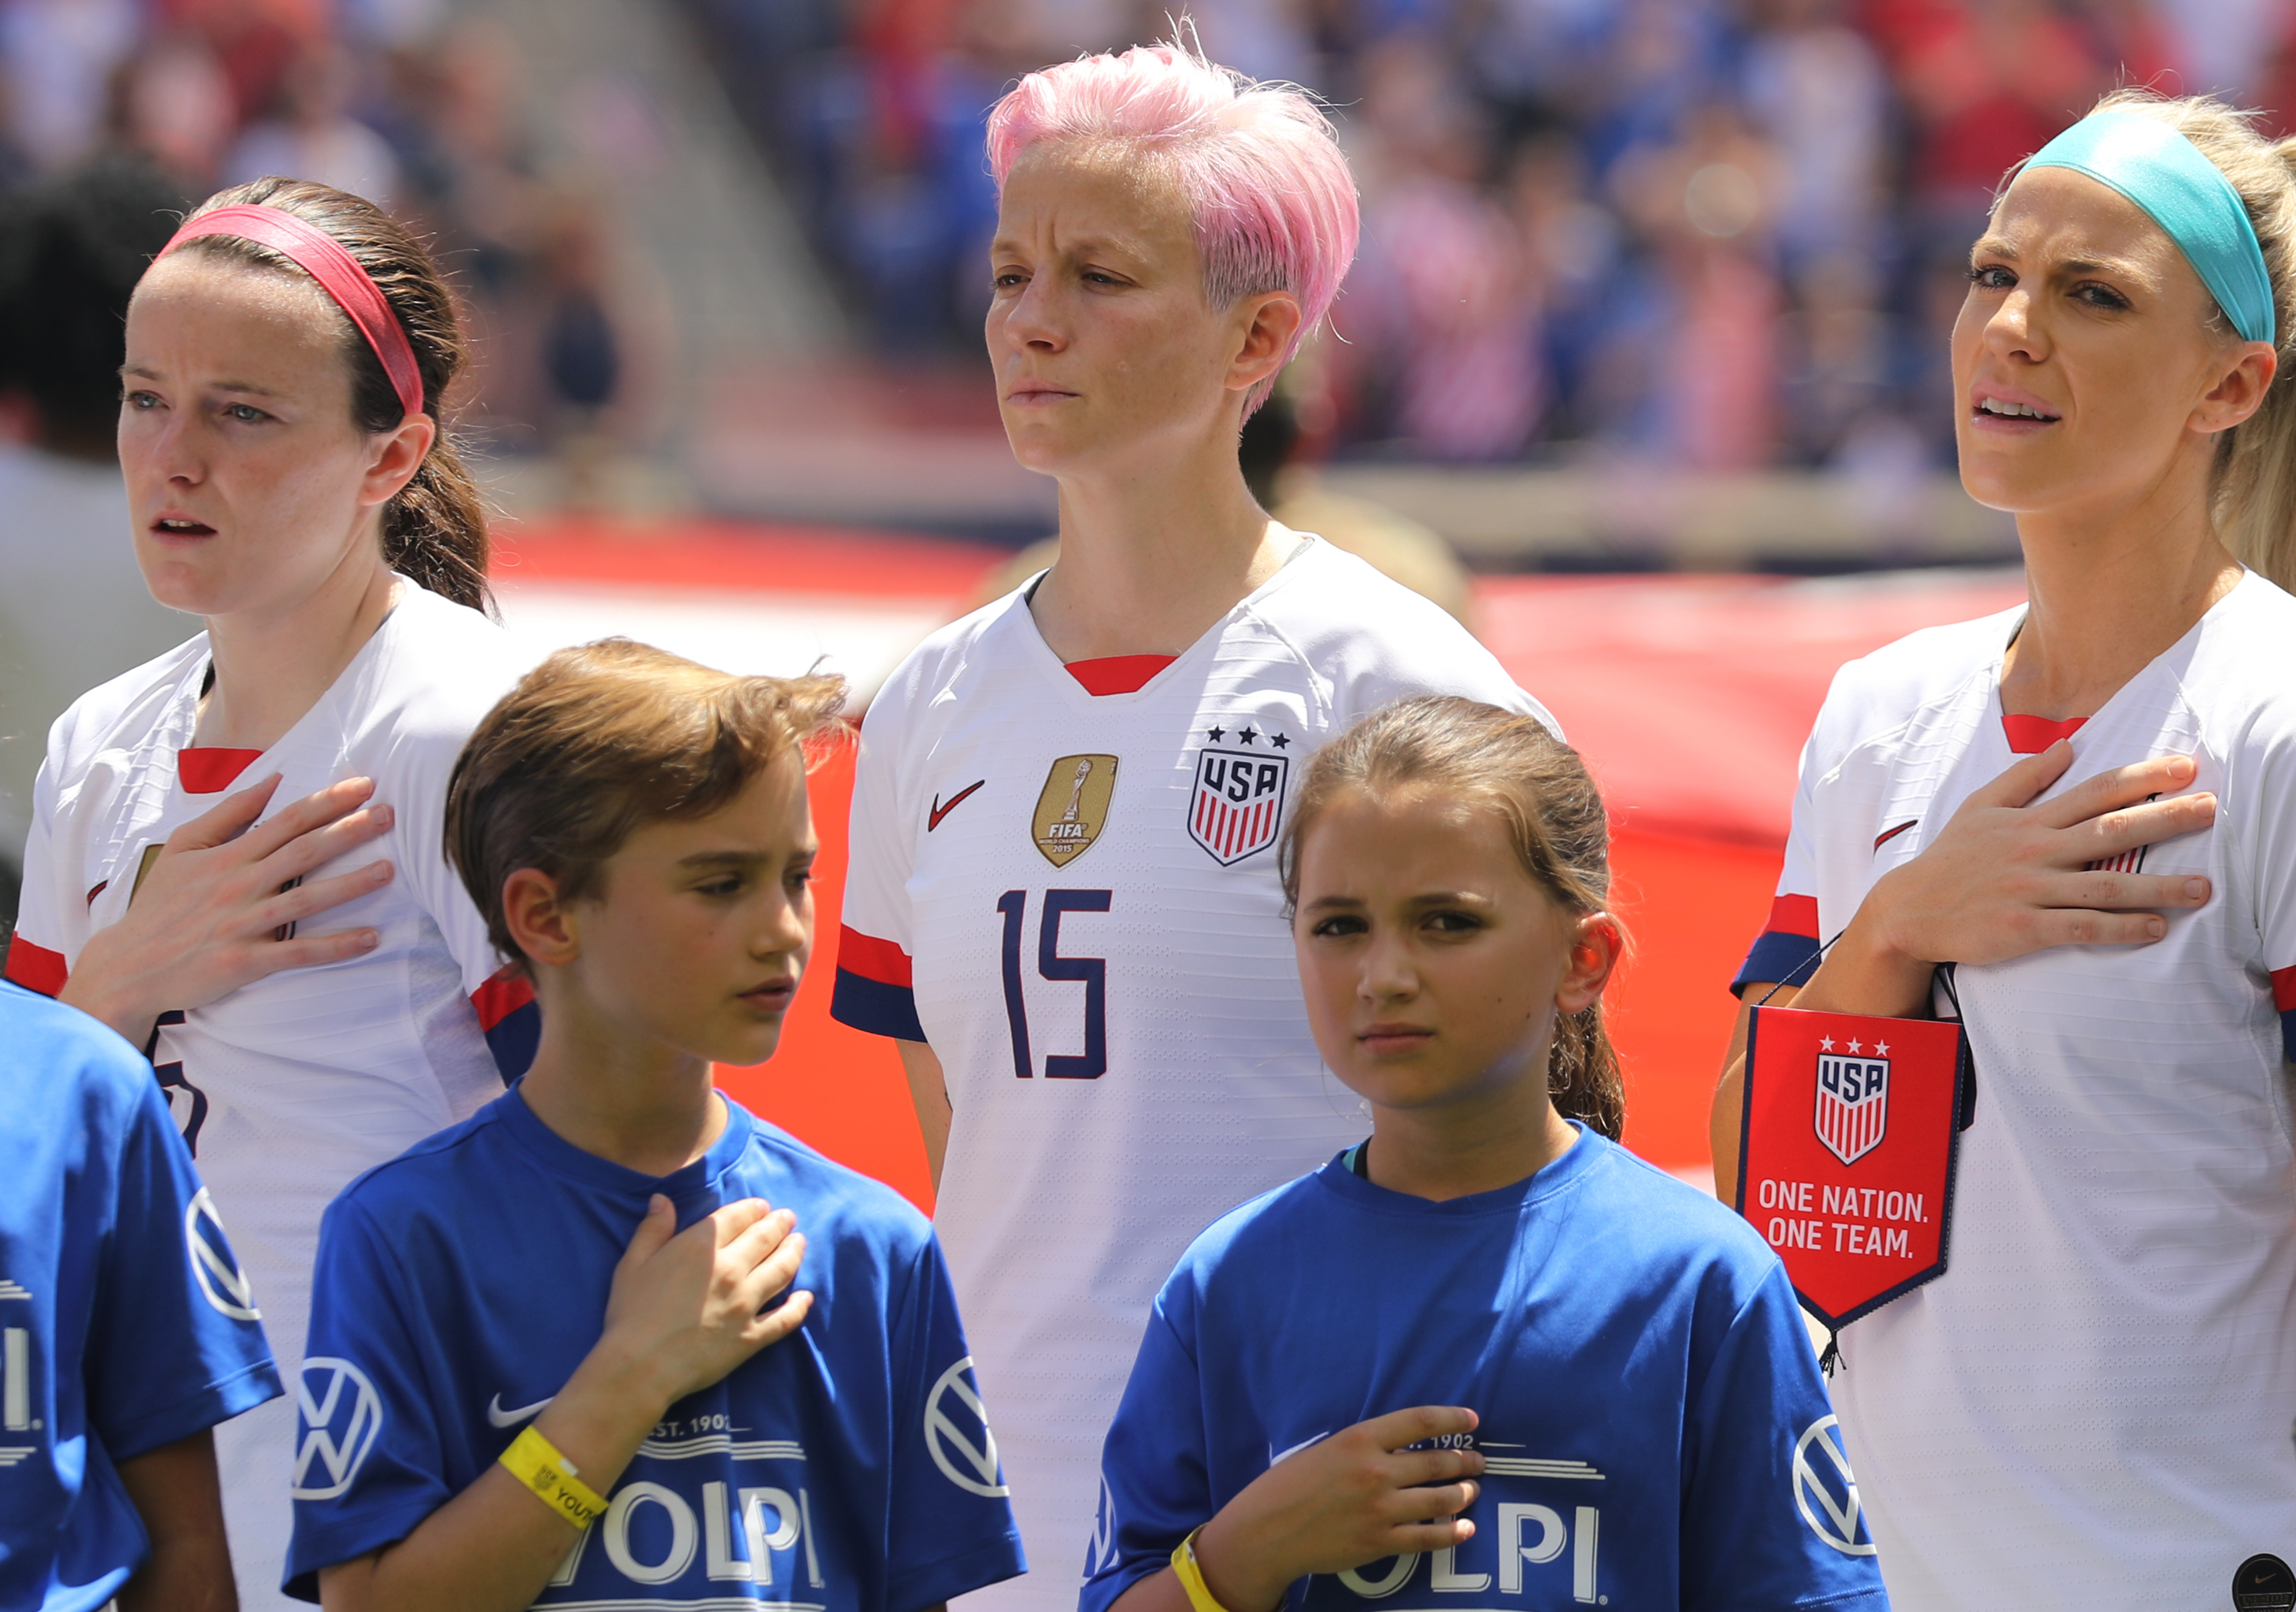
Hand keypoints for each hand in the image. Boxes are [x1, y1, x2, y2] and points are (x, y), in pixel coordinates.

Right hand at [61, 774, 396, 1045]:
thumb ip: (228, 813)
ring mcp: (242, 925)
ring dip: (351, 884)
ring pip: (305, 900)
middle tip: (392, 815)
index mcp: (227, 856)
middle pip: (303, 852)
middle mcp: (238, 886)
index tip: (365, 786)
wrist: (127, 965)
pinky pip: (298, 953)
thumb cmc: (160, 905)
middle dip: (350, 830)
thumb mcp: (182, 847)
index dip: (328, 801)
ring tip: (389, 870)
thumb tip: (272, 778)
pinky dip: (335, 946)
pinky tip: (371, 937)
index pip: (287, 821)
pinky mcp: (243, 962)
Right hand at [599, 1195, 811, 1410]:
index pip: (738, 1217)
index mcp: (702, 1247)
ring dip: (794, 1252)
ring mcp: (746, 1304)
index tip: (761, 1207)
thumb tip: (663, 1199)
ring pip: (782, 1270)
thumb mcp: (633, 1263)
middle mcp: (731, 1270)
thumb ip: (653, 1228)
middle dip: (780, 1224)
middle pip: (765, 1238)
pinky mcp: (752, 1337)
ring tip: (800, 1242)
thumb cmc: (631, 1314)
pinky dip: (799, 1306)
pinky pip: (785, 1319)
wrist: (640, 1365)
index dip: (753, 1208)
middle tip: (789, 1217)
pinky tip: (807, 1297)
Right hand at [1193, 1407, 1482, 1611]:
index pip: (1419, 1421)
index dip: (1451, 1418)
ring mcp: (1380, 1509)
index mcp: (1359, 1440)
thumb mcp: (1326, 1450)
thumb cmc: (1289, 1485)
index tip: (1471, 1418)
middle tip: (1478, 1461)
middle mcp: (1375, 1471)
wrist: (1267, 1531)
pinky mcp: (1380, 1542)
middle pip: (1437, 1462)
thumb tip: (1403, 1448)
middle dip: (1465, 1461)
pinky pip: (1428, 1538)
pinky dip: (1452, 1533)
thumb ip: (1365, 1447)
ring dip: (1463, 1494)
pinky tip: (1465, 1528)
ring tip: (1472, 1490)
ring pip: (1440, 1499)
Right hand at [1851, 744, 2213, 995]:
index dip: (2142, 778)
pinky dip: (2120, 928)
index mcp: (2028, 821)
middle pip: (2109, 830)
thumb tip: (2067, 745)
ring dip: (2157, 886)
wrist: (1907, 910)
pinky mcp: (2023, 928)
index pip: (2094, 791)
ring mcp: (2029, 890)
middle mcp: (2034, 851)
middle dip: (2165, 818)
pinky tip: (2154, 929)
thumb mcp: (1979, 807)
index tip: (2184, 769)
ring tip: (2202, 888)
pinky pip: (2081, 928)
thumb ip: (2025, 778)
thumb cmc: (1948, 859)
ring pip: (2104, 885)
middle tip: (2211, 809)